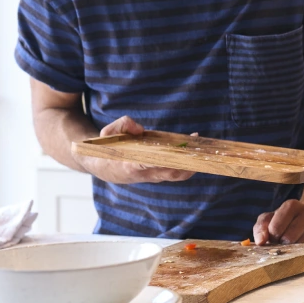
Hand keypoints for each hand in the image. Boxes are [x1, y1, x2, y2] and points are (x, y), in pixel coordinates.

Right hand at [73, 116, 196, 183]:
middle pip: (170, 172)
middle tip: (198, 149)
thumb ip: (121, 126)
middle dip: (187, 163)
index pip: (146, 165)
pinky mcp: (158, 174)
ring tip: (201, 146)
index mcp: (129, 166)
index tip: (173, 154)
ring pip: (177, 174)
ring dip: (192, 164)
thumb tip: (139, 128)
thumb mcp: (106, 134)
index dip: (160, 161)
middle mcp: (144, 174)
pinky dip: (188, 163)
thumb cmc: (106, 149)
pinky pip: (176, 172)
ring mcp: (153, 176)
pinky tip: (194, 147)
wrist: (102, 167)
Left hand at [253, 199, 303, 244]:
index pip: (276, 228)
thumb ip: (261, 228)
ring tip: (294, 247)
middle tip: (285, 244)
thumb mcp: (269, 220)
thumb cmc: (285, 222)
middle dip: (283, 245)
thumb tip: (261, 242)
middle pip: (290, 238)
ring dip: (296, 251)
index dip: (272, 238)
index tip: (275, 238)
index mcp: (292, 205)